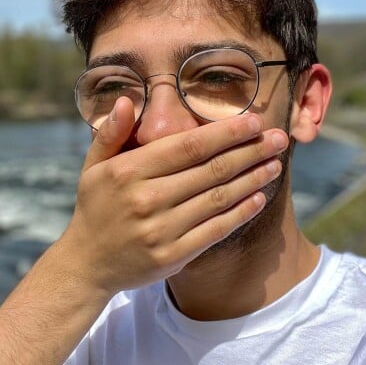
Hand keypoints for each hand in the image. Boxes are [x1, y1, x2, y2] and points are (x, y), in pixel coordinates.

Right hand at [58, 96, 288, 294]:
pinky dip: (241, 212)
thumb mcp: (93, 166)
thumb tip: (126, 100)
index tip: (253, 121)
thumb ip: (111, 133)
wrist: (87, 264)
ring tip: (275, 163)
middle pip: (210, 170)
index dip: (224, 133)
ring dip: (252, 179)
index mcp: (128, 171)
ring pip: (218, 198)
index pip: (187, 146)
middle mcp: (146, 198)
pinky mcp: (172, 255)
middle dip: (250, 151)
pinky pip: (215, 230)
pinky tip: (259, 197)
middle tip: (278, 138)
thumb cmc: (95, 208)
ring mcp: (160, 229)